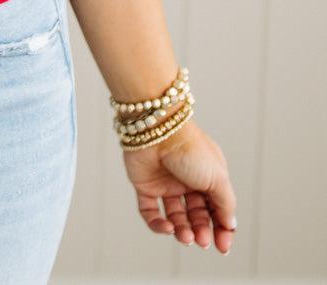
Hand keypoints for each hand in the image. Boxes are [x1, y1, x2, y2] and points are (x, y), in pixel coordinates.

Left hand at [121, 117, 237, 254]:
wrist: (157, 129)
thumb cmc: (190, 149)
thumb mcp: (218, 178)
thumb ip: (225, 204)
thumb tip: (230, 226)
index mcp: (208, 176)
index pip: (217, 209)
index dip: (221, 229)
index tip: (223, 246)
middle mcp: (187, 181)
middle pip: (196, 216)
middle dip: (201, 231)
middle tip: (202, 240)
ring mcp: (166, 184)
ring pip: (175, 217)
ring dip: (182, 231)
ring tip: (187, 237)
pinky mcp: (145, 186)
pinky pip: (151, 212)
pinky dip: (158, 225)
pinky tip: (167, 228)